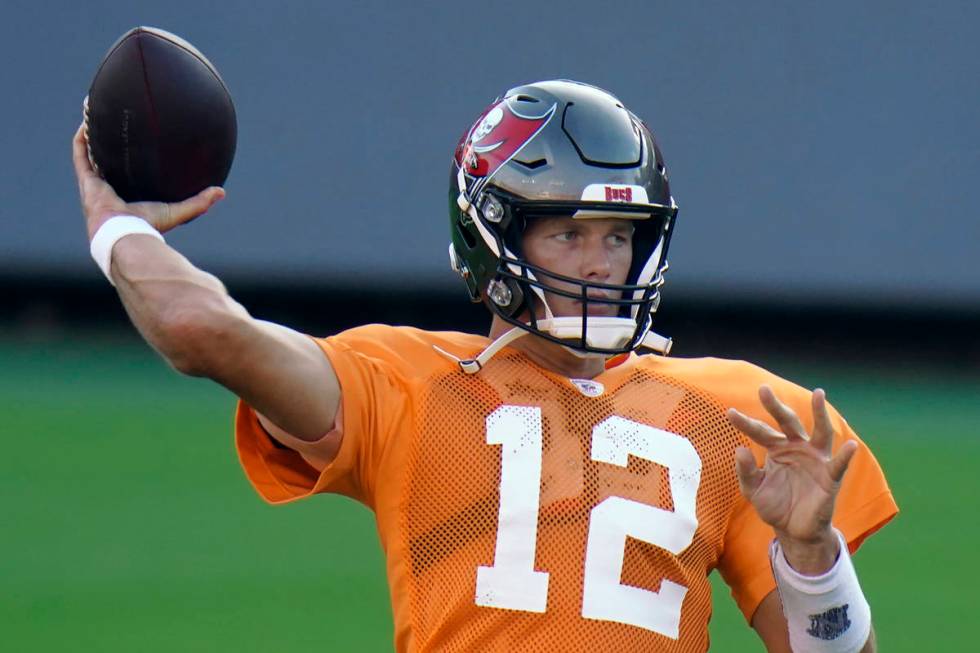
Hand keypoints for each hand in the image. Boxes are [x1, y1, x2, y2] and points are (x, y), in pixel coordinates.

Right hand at [72, 116, 224, 240]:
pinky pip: (81, 153)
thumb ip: (200, 202)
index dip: (129, 160)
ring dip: (92, 135)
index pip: (127, 175)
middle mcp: (109, 189)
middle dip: (107, 144)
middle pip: (106, 161)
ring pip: (90, 154)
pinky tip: (88, 120)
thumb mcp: (179, 211)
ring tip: (95, 114)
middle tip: (114, 124)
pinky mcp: (87, 180)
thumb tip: (221, 191)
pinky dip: (83, 138)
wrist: (126, 233)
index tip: (136, 144)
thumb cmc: (150, 225)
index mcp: (127, 196)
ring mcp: (95, 184)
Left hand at [727, 385, 857, 573]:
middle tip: (763, 389)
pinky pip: (839, 464)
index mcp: (776, 449)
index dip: (745, 423)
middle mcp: (797, 448)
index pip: (759, 431)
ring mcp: (815, 459)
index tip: (729, 413)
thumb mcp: (753, 490)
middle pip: (787, 422)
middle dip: (776, 406)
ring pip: (820, 432)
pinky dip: (845, 455)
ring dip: (820, 414)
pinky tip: (850, 445)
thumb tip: (739, 448)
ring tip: (819, 394)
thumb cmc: (774, 505)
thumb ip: (745, 471)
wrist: (793, 531)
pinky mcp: (829, 477)